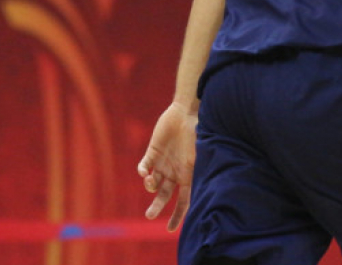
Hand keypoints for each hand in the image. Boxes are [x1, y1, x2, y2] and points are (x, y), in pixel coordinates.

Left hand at [137, 102, 197, 230]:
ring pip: (153, 182)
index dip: (177, 216)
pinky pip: (144, 165)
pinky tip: (144, 172)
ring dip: (150, 186)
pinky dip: (142, 171)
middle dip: (156, 206)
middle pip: (164, 195)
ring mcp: (163, 162)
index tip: (170, 229)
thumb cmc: (197, 133)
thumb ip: (196, 174)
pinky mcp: (153, 151)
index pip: (183, 201)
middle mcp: (175, 171)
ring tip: (150, 182)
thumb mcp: (199, 157)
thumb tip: (198, 197)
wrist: (187, 112)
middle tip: (149, 215)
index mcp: (188, 175)